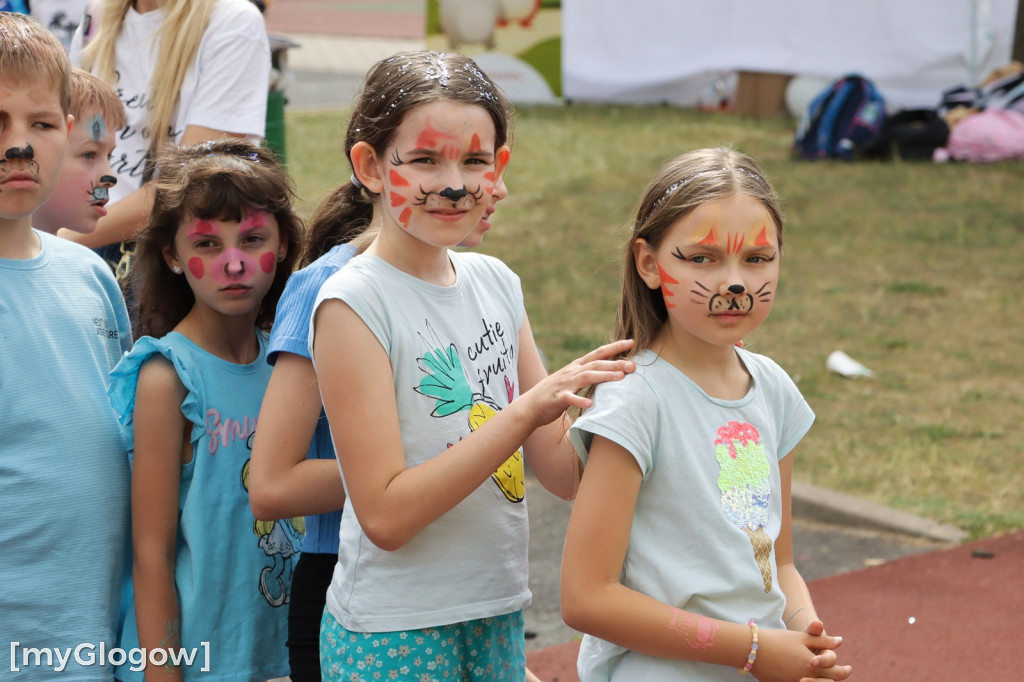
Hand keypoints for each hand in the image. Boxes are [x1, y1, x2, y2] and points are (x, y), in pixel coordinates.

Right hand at [519, 339, 634, 425]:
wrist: (531, 405)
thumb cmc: (556, 393)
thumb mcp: (573, 379)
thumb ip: (588, 374)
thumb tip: (611, 371)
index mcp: (577, 366)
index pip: (598, 353)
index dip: (615, 347)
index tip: (632, 342)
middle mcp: (571, 372)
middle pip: (596, 364)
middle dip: (615, 363)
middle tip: (634, 365)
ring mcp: (564, 384)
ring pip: (586, 377)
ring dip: (604, 376)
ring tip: (620, 378)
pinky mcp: (558, 398)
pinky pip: (570, 399)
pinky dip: (580, 401)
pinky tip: (591, 404)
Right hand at [752, 626, 851, 681]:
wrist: (752, 649)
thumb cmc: (778, 640)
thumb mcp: (801, 637)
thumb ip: (822, 640)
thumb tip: (840, 642)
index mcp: (813, 665)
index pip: (837, 672)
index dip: (844, 671)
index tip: (848, 668)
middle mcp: (806, 678)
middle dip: (837, 678)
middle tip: (843, 673)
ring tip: (827, 678)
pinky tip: (808, 678)